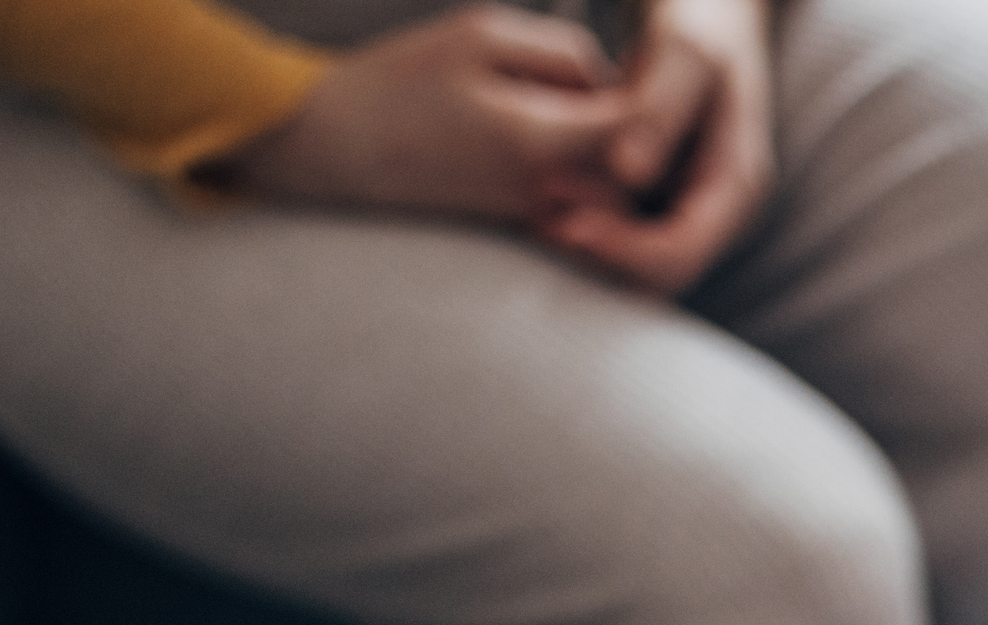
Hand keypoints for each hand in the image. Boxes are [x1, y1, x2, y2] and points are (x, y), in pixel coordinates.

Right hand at [218, 4, 624, 221]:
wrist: (329, 147)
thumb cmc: (399, 80)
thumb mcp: (480, 34)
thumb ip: (562, 53)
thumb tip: (612, 82)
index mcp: (543, 138)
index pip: (643, 131)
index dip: (659, 98)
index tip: (656, 73)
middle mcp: (550, 191)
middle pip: (644, 175)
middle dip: (645, 137)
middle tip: (632, 96)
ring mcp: (539, 215)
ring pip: (620, 199)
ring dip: (620, 161)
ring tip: (593, 117)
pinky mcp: (522, 226)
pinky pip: (590, 212)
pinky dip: (592, 179)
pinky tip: (562, 141)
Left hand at [541, 0, 774, 293]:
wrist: (707, 15)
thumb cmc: (700, 25)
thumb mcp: (685, 54)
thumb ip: (659, 111)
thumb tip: (630, 173)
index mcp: (735, 185)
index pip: (683, 252)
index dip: (626, 251)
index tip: (568, 224)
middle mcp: (714, 207)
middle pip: (658, 270)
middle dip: (600, 252)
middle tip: (537, 218)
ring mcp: (685, 202)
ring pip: (638, 257)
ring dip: (587, 240)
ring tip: (532, 206)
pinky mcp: (657, 191)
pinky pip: (622, 226)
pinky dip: (583, 216)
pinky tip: (542, 189)